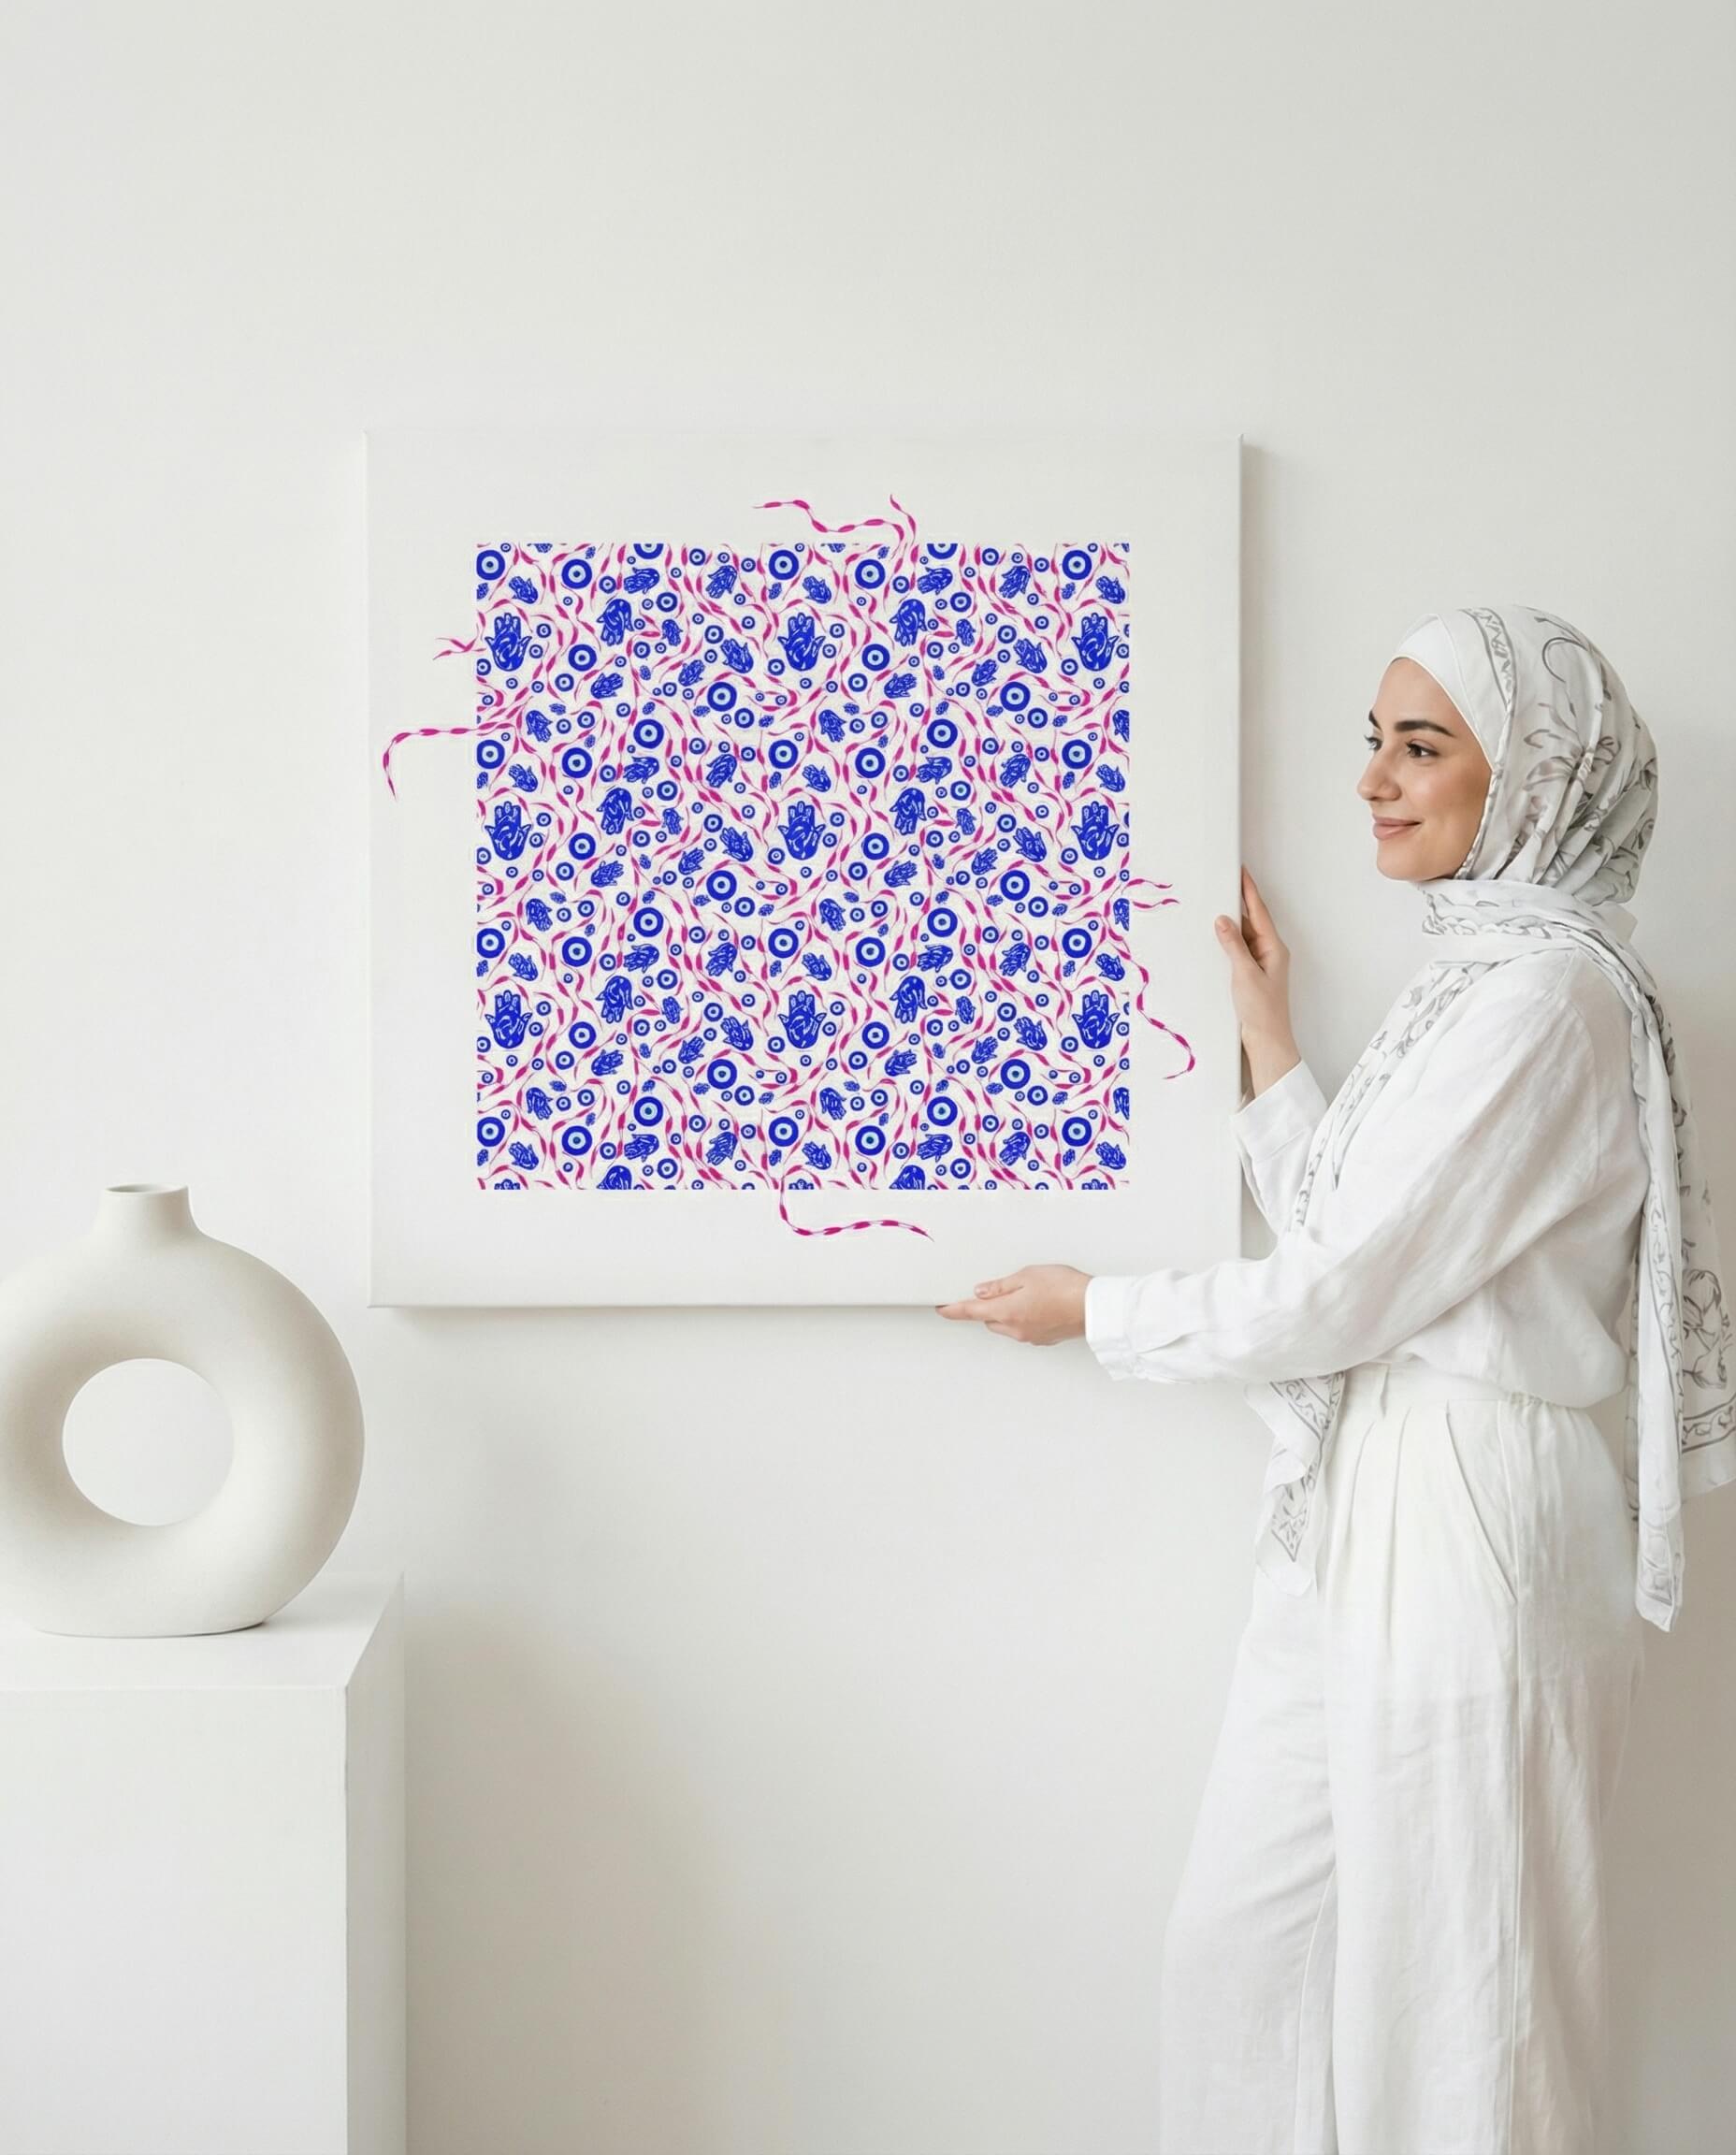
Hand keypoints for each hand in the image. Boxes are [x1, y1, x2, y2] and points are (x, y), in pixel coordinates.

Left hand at [935, 1265, 1089, 1344]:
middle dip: (988, 1306)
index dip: (953, 1310)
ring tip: (1029, 1292)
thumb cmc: (1066, 1288)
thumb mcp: (1027, 1275)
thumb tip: (982, 1291)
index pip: (971, 1311)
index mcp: (1007, 1311)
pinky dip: (1024, 1318)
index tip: (942, 1309)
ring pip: (1006, 1325)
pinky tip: (1040, 1304)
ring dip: (1008, 1312)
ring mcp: (1030, 1336)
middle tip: (1001, 1289)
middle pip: (989, 1319)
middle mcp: (1015, 1329)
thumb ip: (1001, 1286)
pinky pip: (1024, 1329)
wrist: (1095, 1306)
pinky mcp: (1043, 1339)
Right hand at [1215, 865, 1295, 1057]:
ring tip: (1214, 905)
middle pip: (1252, 921)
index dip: (1248, 891)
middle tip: (1222, 883)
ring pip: (1244, 936)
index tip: (1241, 872)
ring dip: (1231, 924)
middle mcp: (1270, 953)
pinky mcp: (1251, 976)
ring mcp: (1261, 964)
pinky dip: (1228, 943)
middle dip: (1238, 903)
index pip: (1259, 912)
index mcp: (1274, 948)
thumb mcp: (1244, 974)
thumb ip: (1233, 945)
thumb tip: (1222, 920)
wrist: (1266, 1041)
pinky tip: (1215, 939)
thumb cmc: (1262, 1011)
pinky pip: (1239, 951)